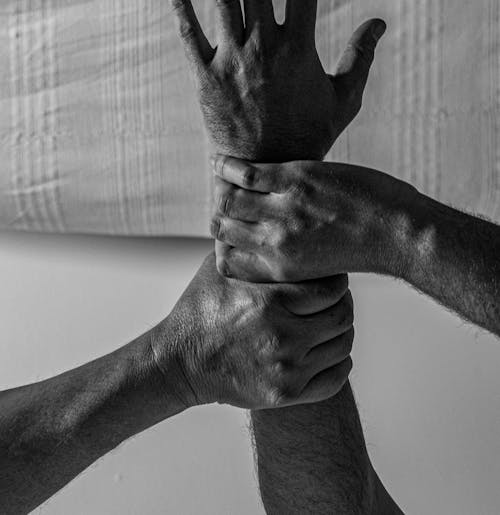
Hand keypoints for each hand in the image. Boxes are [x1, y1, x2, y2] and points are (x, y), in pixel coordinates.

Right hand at [150, 252, 353, 409]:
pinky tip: (328, 349)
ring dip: (342, 331)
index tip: (330, 276)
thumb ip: (251, 248)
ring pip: (342, 346)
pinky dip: (338, 362)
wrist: (179, 362)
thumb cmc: (200, 309)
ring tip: (330, 320)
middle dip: (343, 303)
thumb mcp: (220, 268)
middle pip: (342, 316)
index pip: (332, 288)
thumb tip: (272, 220)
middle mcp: (282, 336)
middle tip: (335, 297)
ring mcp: (285, 369)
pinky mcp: (285, 394)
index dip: (337, 279)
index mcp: (268, 301)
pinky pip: (335, 379)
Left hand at [165, 0, 386, 161]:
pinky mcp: (206, 78)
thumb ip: (362, 58)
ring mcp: (231, 61)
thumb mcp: (345, 98)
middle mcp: (263, 48)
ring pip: (222, 1)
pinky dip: (180, 8)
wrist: (267, 168)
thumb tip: (379, 22)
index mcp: (298, 49)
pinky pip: (189, 36)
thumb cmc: (310, 135)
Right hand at [209, 155, 417, 281]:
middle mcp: (275, 243)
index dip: (222, 246)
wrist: (400, 234)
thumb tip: (269, 246)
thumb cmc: (364, 250)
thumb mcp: (318, 268)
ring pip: (228, 199)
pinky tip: (224, 161)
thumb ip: (289, 259)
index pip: (227, 261)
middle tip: (223, 200)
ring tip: (221, 178)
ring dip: (220, 187)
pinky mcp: (295, 180)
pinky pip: (246, 173)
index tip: (226, 231)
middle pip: (221, 228)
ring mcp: (284, 210)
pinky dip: (229, 166)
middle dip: (218, 214)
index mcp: (280, 269)